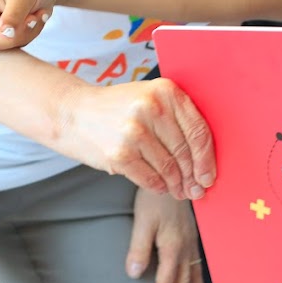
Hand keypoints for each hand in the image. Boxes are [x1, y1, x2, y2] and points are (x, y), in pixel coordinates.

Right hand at [0, 0, 55, 50]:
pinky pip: (17, 46)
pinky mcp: (2, 36)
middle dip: (17, 33)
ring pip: (6, 46)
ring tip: (33, 13)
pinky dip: (32, 32)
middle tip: (31, 16)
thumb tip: (3, 34)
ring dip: (27, 31)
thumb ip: (12, 16)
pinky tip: (35, 18)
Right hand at [55, 77, 215, 199]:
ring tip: (180, 191)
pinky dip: (158, 186)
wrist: (71, 112)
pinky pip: (150, 178)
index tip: (209, 175)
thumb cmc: (117, 109)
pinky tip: (162, 187)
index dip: (207, 158)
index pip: (198, 130)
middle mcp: (152, 109)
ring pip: (169, 167)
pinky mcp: (120, 153)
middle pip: (185, 151)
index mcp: (167, 91)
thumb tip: (204, 160)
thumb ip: (177, 119)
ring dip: (176, 184)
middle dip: (193, 176)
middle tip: (197, 189)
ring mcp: (135, 131)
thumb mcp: (150, 99)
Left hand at [127, 188, 205, 282]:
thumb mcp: (142, 221)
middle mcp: (185, 249)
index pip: (165, 282)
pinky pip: (198, 264)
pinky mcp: (192, 237)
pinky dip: (199, 279)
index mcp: (173, 247)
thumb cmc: (156, 197)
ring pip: (195, 276)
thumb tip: (134, 274)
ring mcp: (191, 243)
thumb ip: (139, 248)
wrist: (176, 175)